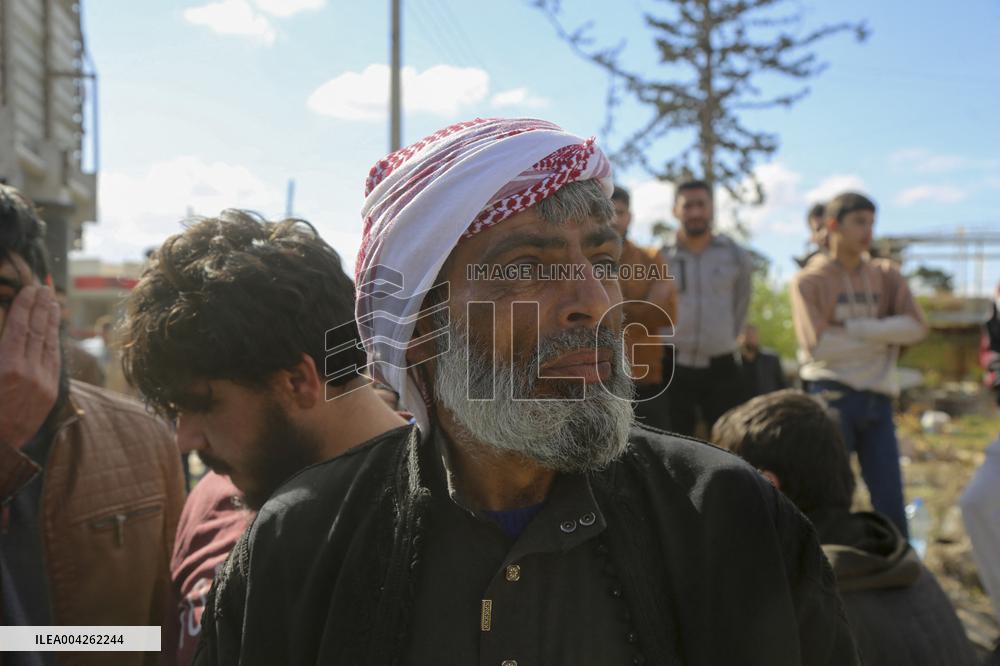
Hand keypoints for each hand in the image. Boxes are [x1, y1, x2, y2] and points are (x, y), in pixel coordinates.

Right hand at [0, 285, 60, 448]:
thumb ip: (1, 349)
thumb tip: (9, 330)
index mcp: (8, 368)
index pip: (19, 328)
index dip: (25, 307)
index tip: (30, 290)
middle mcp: (30, 373)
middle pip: (38, 332)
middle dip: (41, 308)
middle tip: (45, 288)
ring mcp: (43, 383)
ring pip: (49, 345)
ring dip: (51, 322)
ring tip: (53, 303)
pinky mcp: (50, 393)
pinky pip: (54, 361)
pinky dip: (54, 342)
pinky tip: (54, 331)